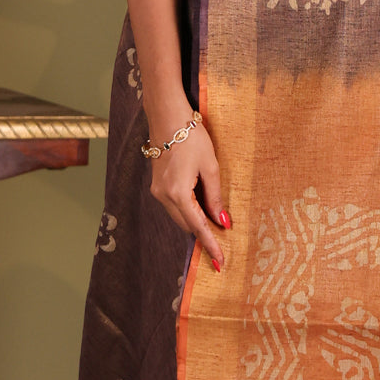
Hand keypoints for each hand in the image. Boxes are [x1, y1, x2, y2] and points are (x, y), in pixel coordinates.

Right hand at [146, 115, 229, 270]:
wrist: (167, 117)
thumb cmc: (192, 137)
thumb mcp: (210, 167)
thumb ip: (215, 196)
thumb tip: (222, 220)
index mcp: (178, 193)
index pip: (198, 227)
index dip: (210, 245)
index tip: (220, 262)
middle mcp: (163, 196)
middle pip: (187, 224)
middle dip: (204, 235)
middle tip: (222, 249)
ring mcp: (158, 191)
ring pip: (180, 216)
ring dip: (196, 222)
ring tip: (215, 229)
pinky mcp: (157, 184)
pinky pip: (175, 205)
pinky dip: (188, 211)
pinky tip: (201, 210)